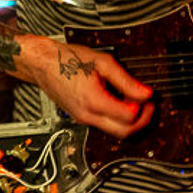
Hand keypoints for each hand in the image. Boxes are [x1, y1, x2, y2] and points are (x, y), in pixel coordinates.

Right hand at [19, 36, 153, 137]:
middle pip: (124, 133)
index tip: (148, 96)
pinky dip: (118, 118)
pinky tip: (121, 102)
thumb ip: (126, 80)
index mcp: (93, 101)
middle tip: (148, 104)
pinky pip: (105, 125)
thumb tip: (146, 93)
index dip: (143, 107)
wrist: (43, 64)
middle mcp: (87, 115)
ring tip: (136, 101)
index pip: (129, 117)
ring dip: (131, 120)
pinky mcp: (82, 118)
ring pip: (115, 132)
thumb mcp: (103, 62)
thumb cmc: (68, 60)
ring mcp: (84, 119)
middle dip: (142, 120)